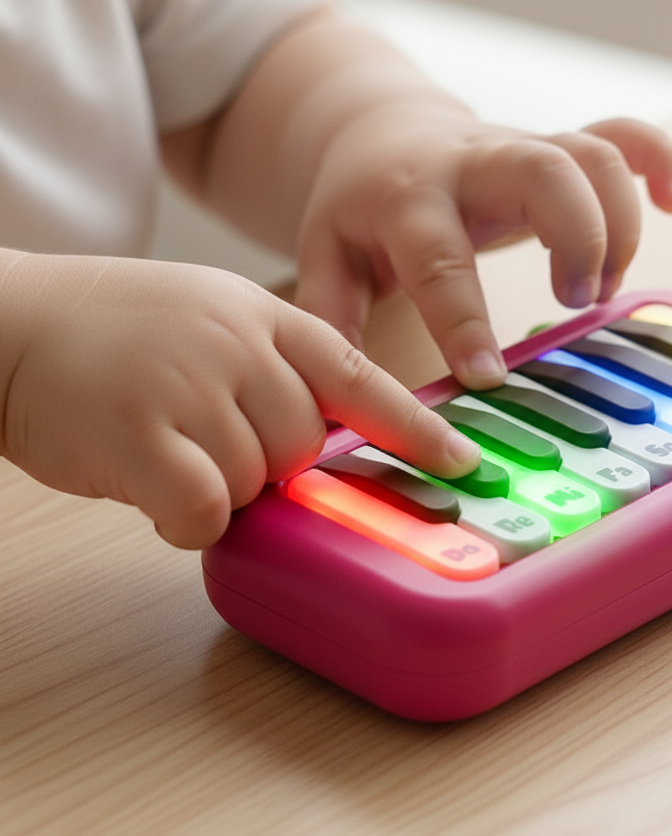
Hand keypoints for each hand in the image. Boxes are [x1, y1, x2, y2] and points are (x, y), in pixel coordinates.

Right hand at [0, 253, 478, 547]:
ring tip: (163, 444)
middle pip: (305, 447)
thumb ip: (276, 369)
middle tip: (205, 437)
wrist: (7, 324)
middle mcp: (238, 345)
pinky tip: (148, 483)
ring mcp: (191, 386)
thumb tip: (324, 444)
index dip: (416, 428)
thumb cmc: (115, 332)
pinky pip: (203, 511)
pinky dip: (182, 518)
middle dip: (266, 462)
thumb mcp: (213, 317)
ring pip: (255, 484)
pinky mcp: (142, 436)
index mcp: (264, 317)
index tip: (462, 464)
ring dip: (216, 486)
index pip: (361, 375)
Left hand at [295, 106, 671, 388]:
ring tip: (602, 291)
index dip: (465, 320)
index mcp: (407, 199)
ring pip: (593, 154)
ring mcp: (520, 148)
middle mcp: (472, 164)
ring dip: (619, 222)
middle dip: (577, 237)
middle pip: (543, 169)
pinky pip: (621, 133)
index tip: (491, 376)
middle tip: (578, 304)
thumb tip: (339, 397)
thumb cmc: (358, 210)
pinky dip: (659, 162)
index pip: (440, 257)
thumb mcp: (325, 258)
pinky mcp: (556, 145)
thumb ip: (333, 318)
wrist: (380, 133)